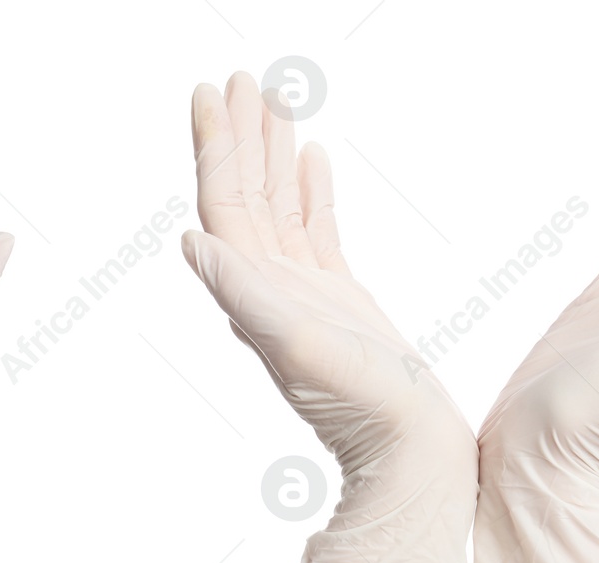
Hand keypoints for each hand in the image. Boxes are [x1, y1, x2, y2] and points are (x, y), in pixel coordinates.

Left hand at [183, 74, 476, 562]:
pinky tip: (312, 157)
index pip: (225, 204)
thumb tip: (192, 242)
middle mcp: (269, 287)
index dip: (216, 147)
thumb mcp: (296, 343)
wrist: (406, 450)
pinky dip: (310, 190)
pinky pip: (317, 230)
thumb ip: (243, 293)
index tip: (210, 92)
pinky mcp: (339, 299)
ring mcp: (304, 291)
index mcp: (253, 291)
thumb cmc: (359, 406)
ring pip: (280, 206)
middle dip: (240, 134)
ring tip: (272, 98)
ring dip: (272, 152)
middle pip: (246, 195)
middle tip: (238, 77)